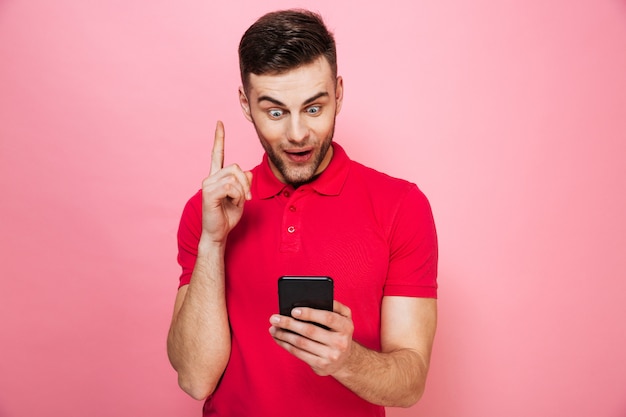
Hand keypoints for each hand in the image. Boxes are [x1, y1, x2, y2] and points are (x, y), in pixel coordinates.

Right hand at [201, 121, 252, 243]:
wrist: (218, 233)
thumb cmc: (227, 216)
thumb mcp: (241, 197)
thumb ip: (244, 183)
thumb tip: (246, 172)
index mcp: (217, 177)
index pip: (217, 154)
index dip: (219, 138)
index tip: (219, 123)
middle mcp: (210, 178)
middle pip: (236, 167)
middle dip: (246, 183)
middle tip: (247, 198)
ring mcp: (208, 184)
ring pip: (235, 177)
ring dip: (242, 192)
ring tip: (237, 203)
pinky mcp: (209, 192)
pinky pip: (231, 187)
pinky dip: (237, 196)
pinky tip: (232, 204)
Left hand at [269, 301, 354, 375]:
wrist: (345, 359)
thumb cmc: (339, 332)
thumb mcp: (344, 317)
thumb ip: (334, 306)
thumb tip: (310, 299)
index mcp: (346, 326)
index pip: (328, 318)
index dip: (310, 314)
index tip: (293, 310)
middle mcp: (341, 342)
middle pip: (310, 331)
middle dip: (289, 323)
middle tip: (275, 318)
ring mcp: (331, 356)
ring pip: (302, 343)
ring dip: (284, 335)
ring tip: (273, 328)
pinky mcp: (321, 366)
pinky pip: (299, 354)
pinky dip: (286, 345)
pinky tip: (279, 338)